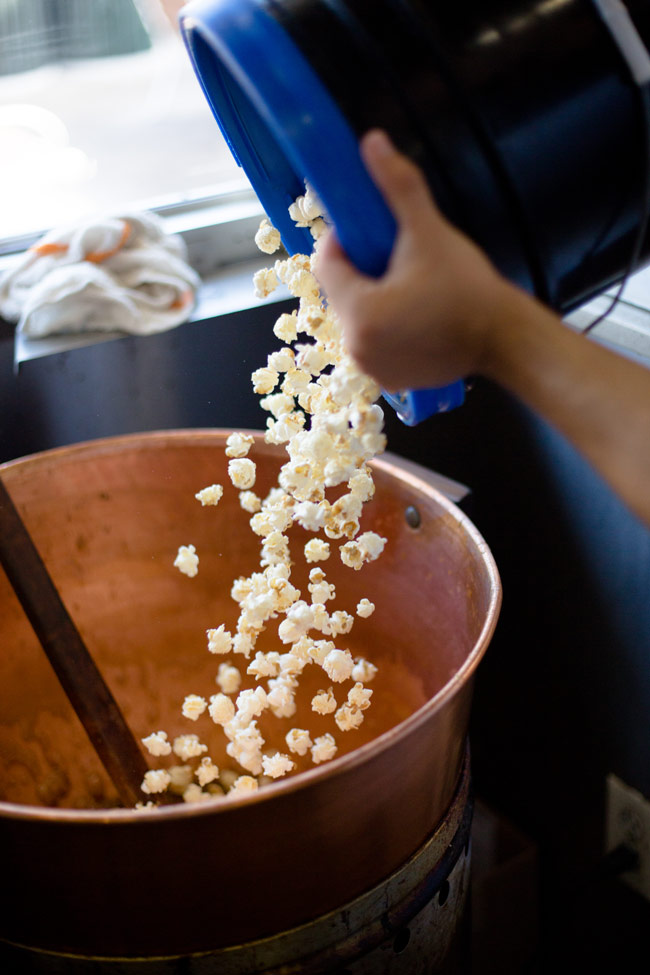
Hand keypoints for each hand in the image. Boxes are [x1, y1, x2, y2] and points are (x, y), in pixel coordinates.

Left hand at [315, 130, 513, 391]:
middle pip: (341, 292)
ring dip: (373, 297)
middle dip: (362, 271)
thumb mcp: (429, 232)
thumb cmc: (468, 287)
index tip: (373, 233)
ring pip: (357, 317)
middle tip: (398, 258)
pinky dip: (386, 327)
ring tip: (411, 286)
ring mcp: (372, 368)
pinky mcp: (389, 380)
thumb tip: (372, 142)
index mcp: (360, 313)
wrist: (504, 338)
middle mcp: (357, 347)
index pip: (326, 263)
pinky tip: (415, 314)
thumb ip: (398, 186)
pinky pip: (374, 342)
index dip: (344, 241)